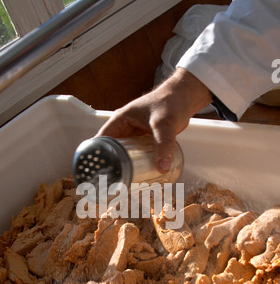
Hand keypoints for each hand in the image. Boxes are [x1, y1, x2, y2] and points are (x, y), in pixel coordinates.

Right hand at [97, 68, 211, 172]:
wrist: (185, 98)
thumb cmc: (171, 102)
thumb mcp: (164, 125)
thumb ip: (163, 145)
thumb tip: (162, 168)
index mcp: (120, 121)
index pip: (101, 140)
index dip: (97, 156)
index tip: (98, 172)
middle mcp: (124, 128)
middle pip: (111, 150)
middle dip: (111, 166)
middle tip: (111, 183)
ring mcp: (134, 135)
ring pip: (124, 154)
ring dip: (123, 167)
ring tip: (121, 185)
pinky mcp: (144, 140)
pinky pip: (136, 154)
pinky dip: (135, 165)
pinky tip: (137, 176)